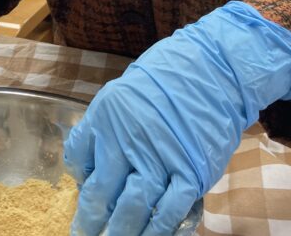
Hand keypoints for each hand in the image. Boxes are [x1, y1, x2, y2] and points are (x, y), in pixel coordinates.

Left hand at [64, 2, 290, 235]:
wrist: (210, 71)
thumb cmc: (161, 85)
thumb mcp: (118, 98)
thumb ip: (100, 132)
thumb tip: (86, 174)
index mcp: (106, 119)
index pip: (81, 163)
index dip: (80, 193)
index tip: (80, 214)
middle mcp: (128, 140)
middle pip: (104, 193)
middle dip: (93, 223)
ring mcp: (161, 157)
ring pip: (135, 207)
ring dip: (124, 232)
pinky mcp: (192, 171)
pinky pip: (172, 210)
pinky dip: (160, 229)